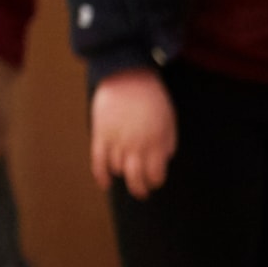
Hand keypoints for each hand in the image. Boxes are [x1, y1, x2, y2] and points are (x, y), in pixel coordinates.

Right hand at [89, 68, 176, 196]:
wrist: (127, 74)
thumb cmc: (151, 96)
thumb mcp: (168, 119)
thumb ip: (167, 141)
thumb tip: (164, 159)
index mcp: (157, 141)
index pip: (155, 174)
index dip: (155, 180)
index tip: (154, 180)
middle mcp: (137, 144)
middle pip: (136, 177)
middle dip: (140, 189)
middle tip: (141, 192)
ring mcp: (117, 140)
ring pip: (118, 169)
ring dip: (123, 174)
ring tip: (126, 174)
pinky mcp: (101, 133)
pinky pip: (99, 161)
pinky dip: (101, 175)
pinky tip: (105, 183)